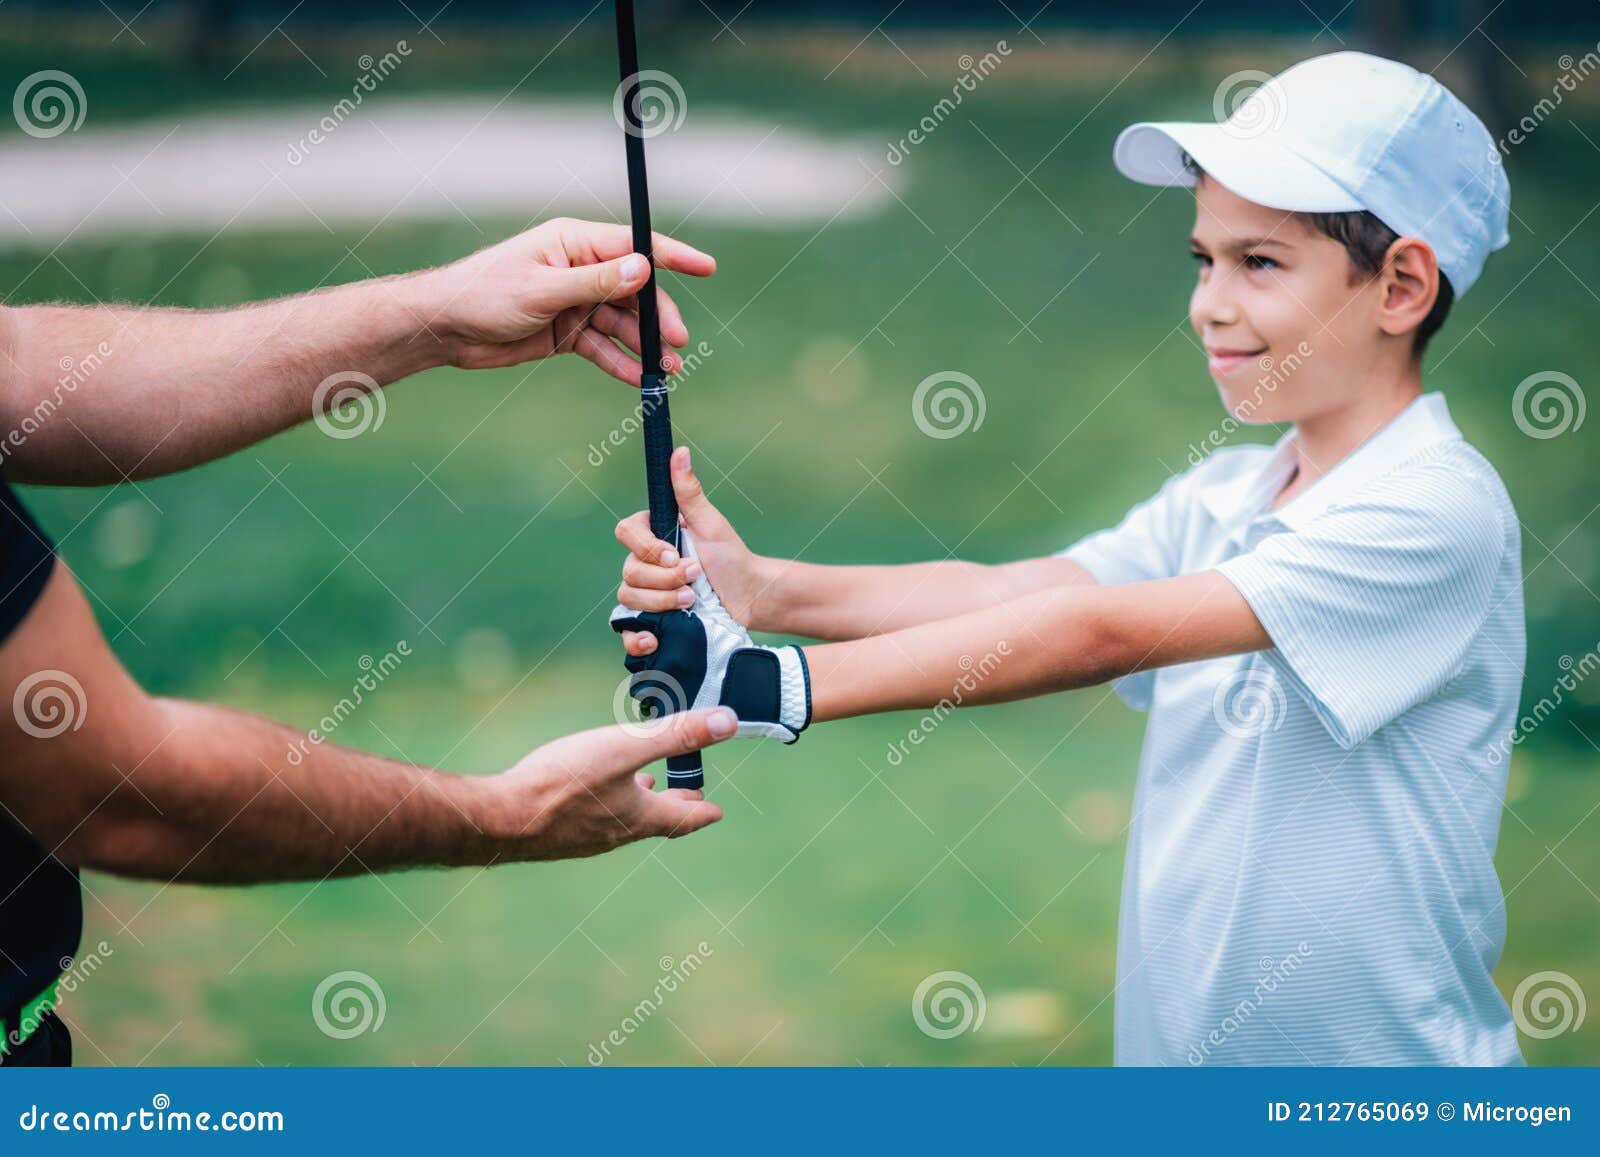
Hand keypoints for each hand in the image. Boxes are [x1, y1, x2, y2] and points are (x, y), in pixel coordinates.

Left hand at [418, 217, 715, 383]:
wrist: (447, 330)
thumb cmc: (485, 294)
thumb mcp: (543, 289)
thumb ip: (595, 282)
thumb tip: (643, 268)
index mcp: (574, 243)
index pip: (634, 246)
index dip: (673, 257)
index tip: (706, 267)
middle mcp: (579, 270)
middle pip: (635, 291)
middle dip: (659, 317)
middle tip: (678, 344)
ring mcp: (575, 302)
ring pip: (623, 323)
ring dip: (646, 345)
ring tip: (668, 370)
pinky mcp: (567, 333)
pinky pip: (603, 348)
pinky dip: (622, 363)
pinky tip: (641, 380)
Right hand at [487, 707, 734, 860]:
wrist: (502, 819)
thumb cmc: (564, 783)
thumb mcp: (626, 748)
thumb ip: (675, 735)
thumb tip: (728, 723)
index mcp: (639, 816)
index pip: (683, 819)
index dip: (703, 812)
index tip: (718, 811)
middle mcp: (617, 832)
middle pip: (656, 820)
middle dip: (676, 806)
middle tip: (692, 798)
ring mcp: (587, 836)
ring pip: (625, 819)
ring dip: (642, 803)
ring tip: (646, 786)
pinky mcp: (560, 833)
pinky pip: (596, 817)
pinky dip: (609, 803)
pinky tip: (594, 790)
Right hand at [615, 448, 769, 660]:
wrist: (749, 597)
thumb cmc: (731, 556)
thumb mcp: (711, 523)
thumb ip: (689, 492)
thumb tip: (679, 452)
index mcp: (652, 535)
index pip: (626, 533)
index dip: (646, 547)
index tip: (673, 554)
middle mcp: (643, 564)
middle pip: (629, 571)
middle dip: (664, 579)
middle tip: (694, 579)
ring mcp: (645, 594)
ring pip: (629, 599)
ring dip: (661, 602)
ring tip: (691, 602)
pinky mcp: (652, 622)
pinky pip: (628, 632)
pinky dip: (636, 637)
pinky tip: (654, 639)